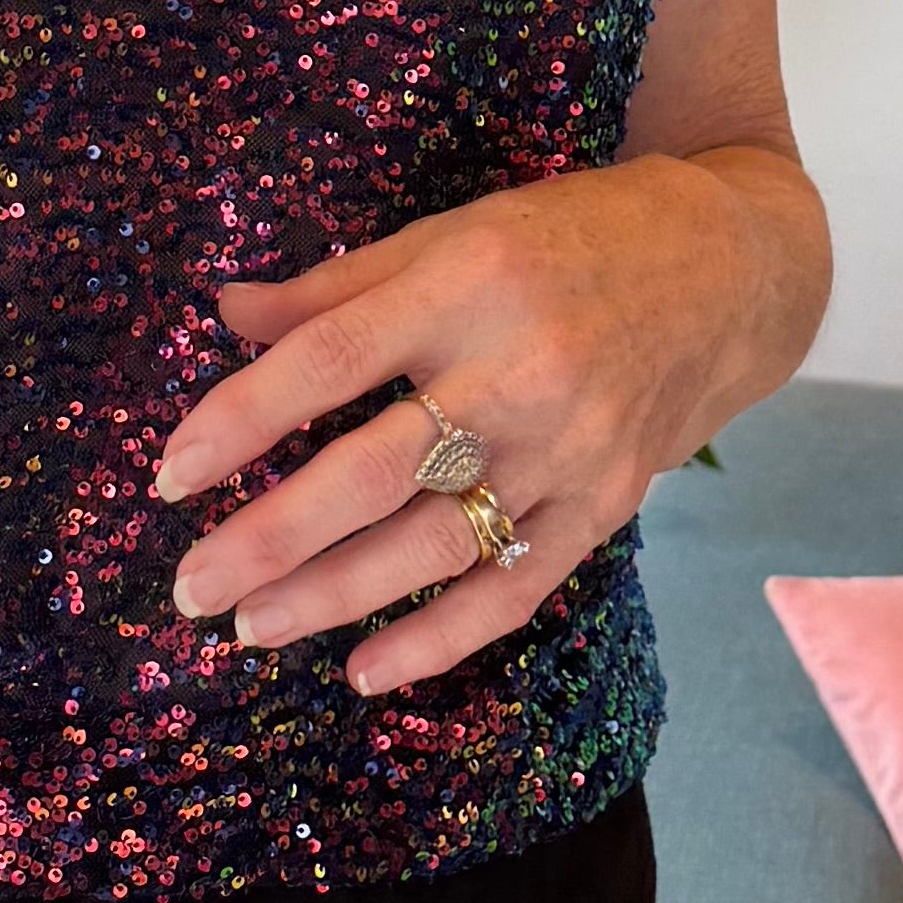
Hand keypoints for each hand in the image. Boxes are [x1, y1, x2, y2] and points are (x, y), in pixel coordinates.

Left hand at [150, 150, 807, 696]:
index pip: (328, 361)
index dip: (242, 421)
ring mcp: (569, 447)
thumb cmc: (572, 240)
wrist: (731, 270)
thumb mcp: (454, 233)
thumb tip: (226, 315)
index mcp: (466, 285)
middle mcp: (518, 370)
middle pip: (372, 472)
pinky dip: (439, 637)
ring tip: (253, 628)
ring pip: (434, 544)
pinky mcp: (608, 503)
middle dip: (271, 538)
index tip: (171, 474)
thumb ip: (339, 287)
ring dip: (334, 597)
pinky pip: (513, 588)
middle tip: (192, 586)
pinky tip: (367, 668)